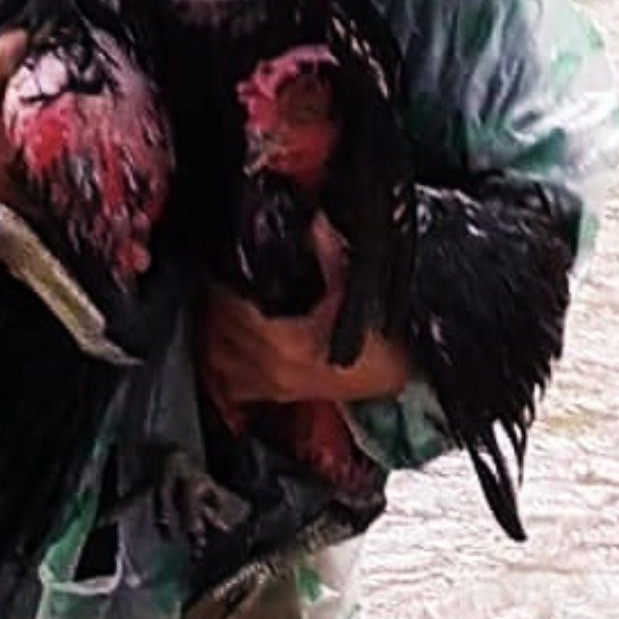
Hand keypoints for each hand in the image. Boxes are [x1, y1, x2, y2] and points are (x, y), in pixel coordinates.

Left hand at [198, 219, 411, 410]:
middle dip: (212, 304)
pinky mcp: (276, 397)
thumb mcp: (360, 292)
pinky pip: (229, 389)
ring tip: (213, 307)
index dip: (221, 286)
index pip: (232, 311)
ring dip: (210, 334)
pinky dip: (218, 369)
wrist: (408, 381)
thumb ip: (331, 255)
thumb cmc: (387, 343)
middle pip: (217, 334)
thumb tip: (316, 222)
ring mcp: (271, 388)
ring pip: (216, 361)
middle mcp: (271, 371)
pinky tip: (217, 348)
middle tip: (212, 278)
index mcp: (285, 345)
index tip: (218, 265)